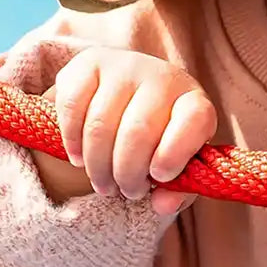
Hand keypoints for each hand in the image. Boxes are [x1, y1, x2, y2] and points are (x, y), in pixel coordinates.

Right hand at [33, 48, 216, 215]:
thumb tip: (163, 204)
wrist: (131, 94)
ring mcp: (125, 65)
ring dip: (97, 166)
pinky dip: (71, 142)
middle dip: (127, 174)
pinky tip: (79, 158)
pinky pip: (72, 107)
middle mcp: (163, 76)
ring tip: (104, 183)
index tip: (159, 177)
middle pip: (138, 131)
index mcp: (193, 100)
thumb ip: (179, 189)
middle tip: (124, 191)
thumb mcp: (178, 163)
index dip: (176, 153)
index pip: (195, 119)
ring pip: (100, 125)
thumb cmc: (160, 137)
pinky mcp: (88, 63)